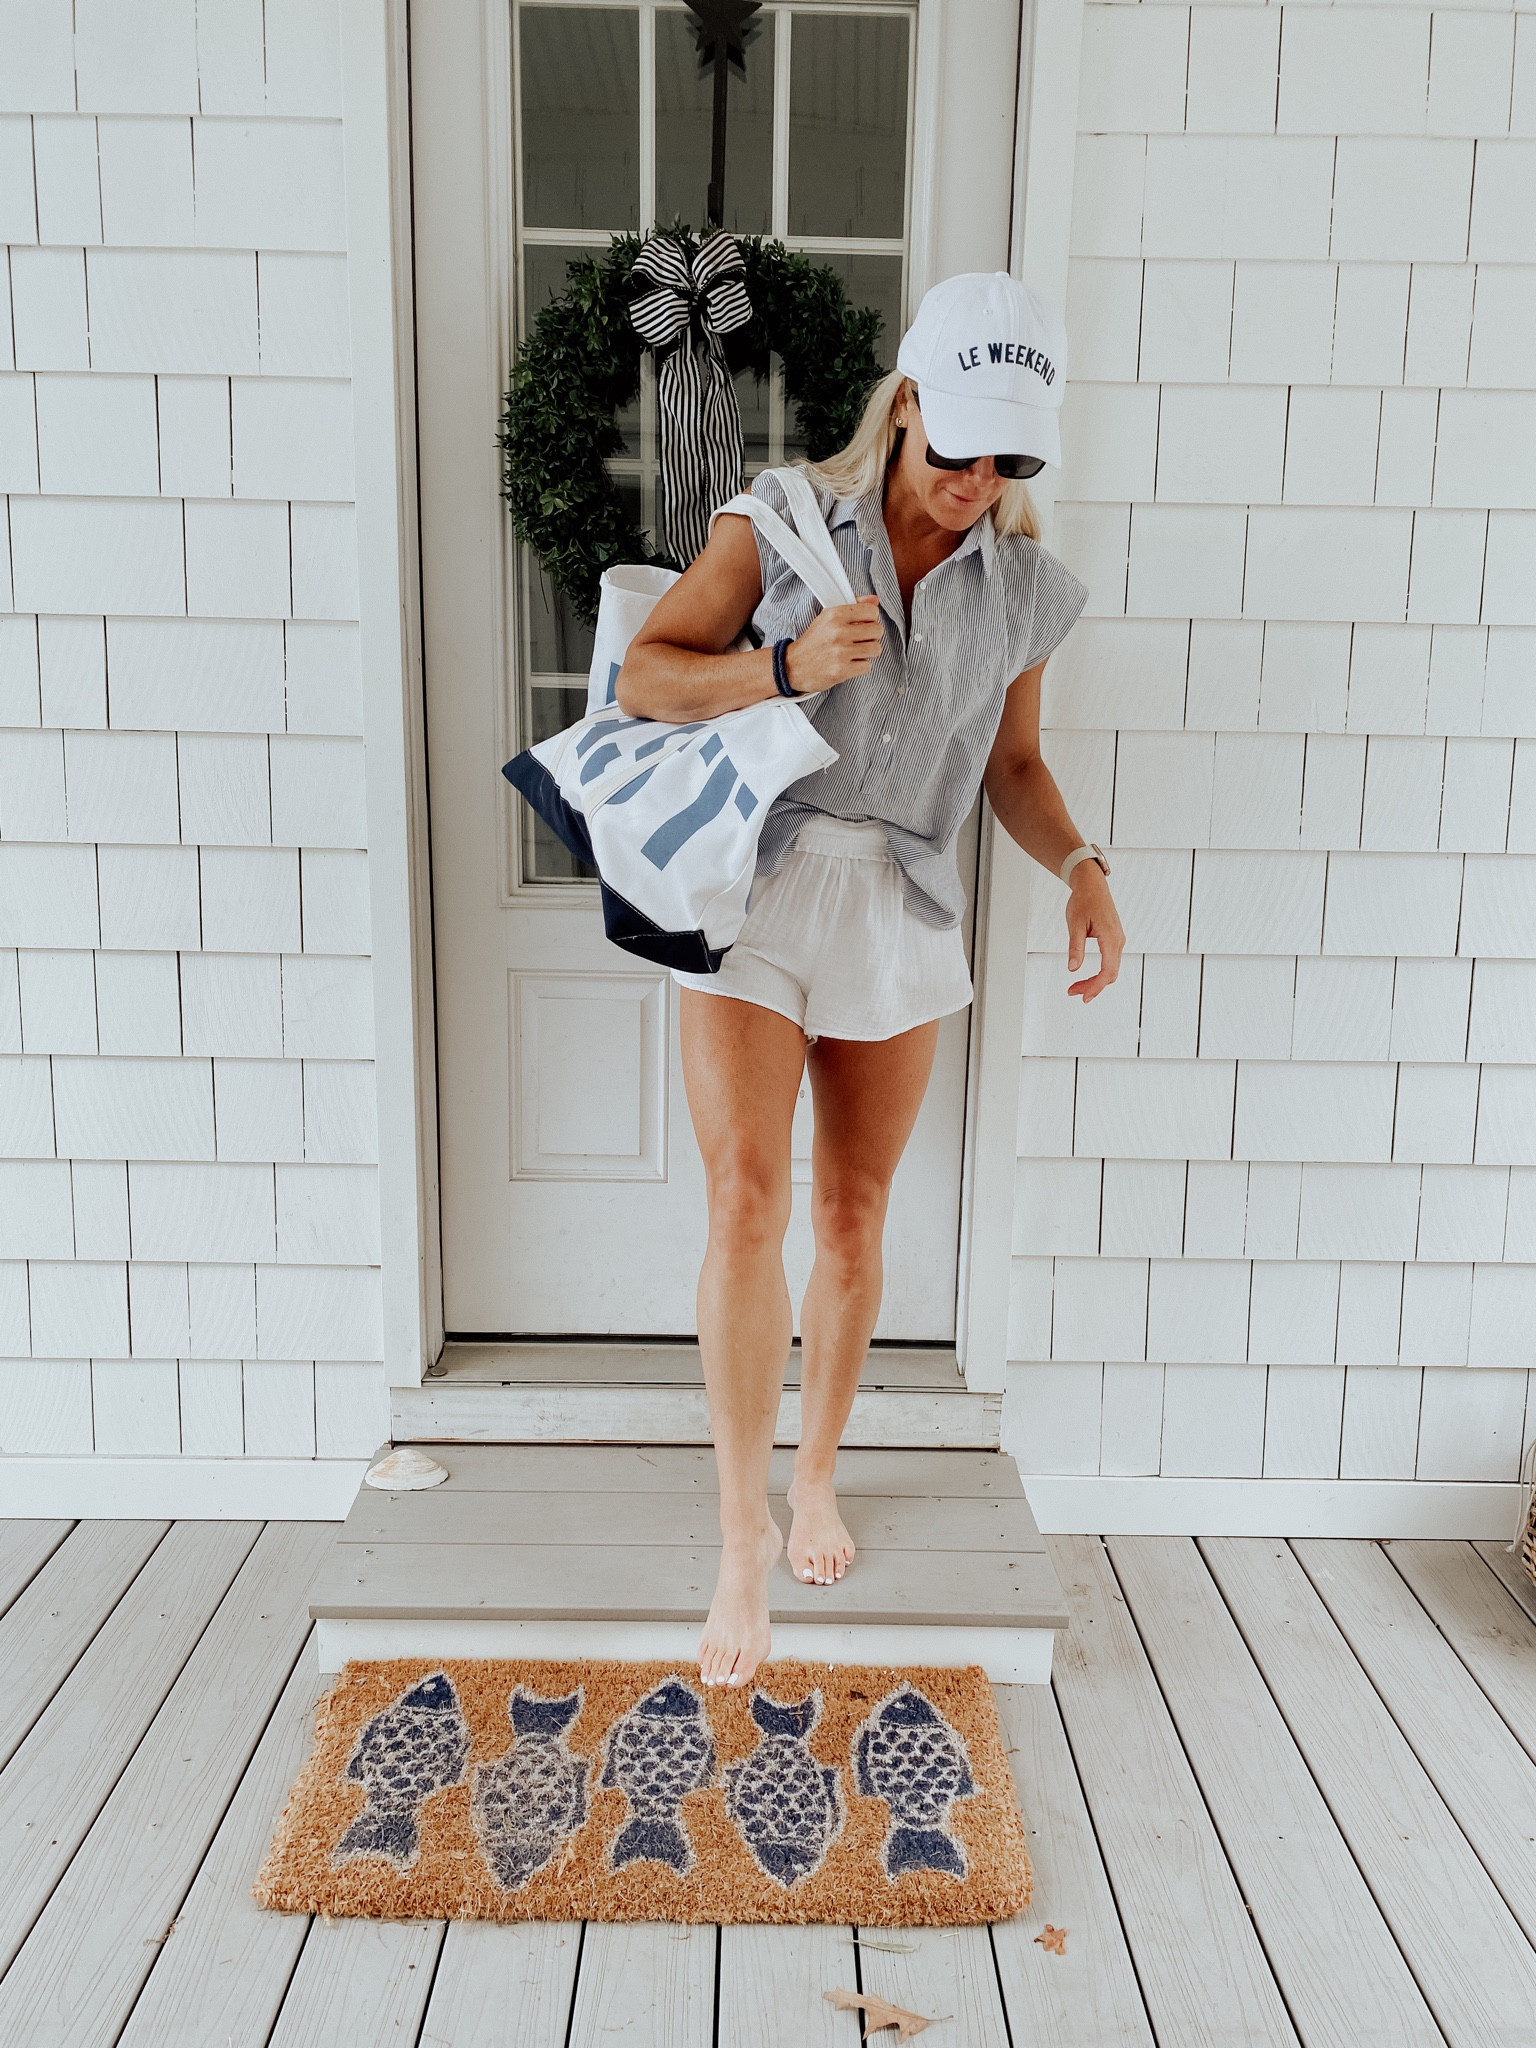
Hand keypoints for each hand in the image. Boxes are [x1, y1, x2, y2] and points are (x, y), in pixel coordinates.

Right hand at [784, 596, 882, 693]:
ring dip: (868, 652)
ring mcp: (841, 651)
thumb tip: (875, 599)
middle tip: (861, 640)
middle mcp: (838, 631)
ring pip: (875, 649)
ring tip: (856, 652)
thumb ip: (853, 607)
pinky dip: (860, 667)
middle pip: (877, 630)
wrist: (793, 665)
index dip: (870, 619)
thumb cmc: (813, 642)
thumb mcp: (828, 618)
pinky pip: (867, 666)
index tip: (864, 625)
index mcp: (835, 614)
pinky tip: (849, 663)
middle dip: (872, 636)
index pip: (871, 611)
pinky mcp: (842, 670)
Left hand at [1066, 865, 1123, 999]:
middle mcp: (1118, 940)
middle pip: (1111, 974)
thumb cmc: (1085, 900)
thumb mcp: (1075, 924)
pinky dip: (1100, 972)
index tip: (1084, 996)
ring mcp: (1118, 940)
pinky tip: (1088, 977)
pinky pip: (1110, 962)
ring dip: (1096, 981)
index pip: (1107, 970)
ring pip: (1111, 969)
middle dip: (1093, 986)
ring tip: (1077, 987)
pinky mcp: (1114, 939)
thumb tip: (1072, 968)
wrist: (1092, 885)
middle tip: (1074, 992)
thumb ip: (1075, 947)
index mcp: (1111, 937)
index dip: (1096, 986)